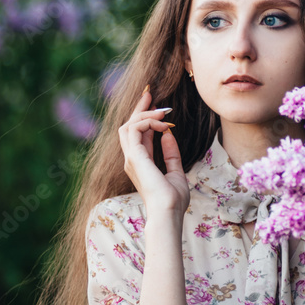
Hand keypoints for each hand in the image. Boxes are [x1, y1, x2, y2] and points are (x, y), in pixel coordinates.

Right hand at [118, 86, 189, 215]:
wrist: (168, 212)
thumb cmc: (172, 199)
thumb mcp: (175, 171)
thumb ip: (171, 153)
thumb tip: (169, 134)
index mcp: (140, 163)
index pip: (138, 134)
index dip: (145, 118)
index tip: (155, 104)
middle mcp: (132, 159)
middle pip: (129, 126)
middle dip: (139, 108)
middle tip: (150, 93)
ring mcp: (131, 157)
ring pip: (129, 124)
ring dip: (145, 113)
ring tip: (163, 111)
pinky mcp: (134, 156)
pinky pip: (135, 128)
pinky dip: (149, 122)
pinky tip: (164, 124)